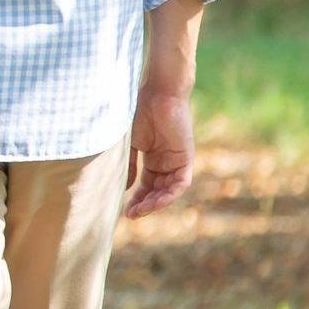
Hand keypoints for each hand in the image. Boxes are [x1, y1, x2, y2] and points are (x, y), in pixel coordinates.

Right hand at [125, 79, 194, 217]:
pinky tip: (155, 201)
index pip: (146, 184)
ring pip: (168, 190)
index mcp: (152, 157)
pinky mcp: (185, 158)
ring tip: (139, 211)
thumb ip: (128, 164)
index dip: (136, 198)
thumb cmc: (138, 111)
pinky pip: (180, 183)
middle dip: (144, 204)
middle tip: (130, 214)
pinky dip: (168, 194)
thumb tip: (124, 187)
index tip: (123, 210)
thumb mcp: (129, 143)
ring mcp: (176, 160)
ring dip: (155, 203)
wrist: (156, 93)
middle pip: (157, 190)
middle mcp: (165, 161)